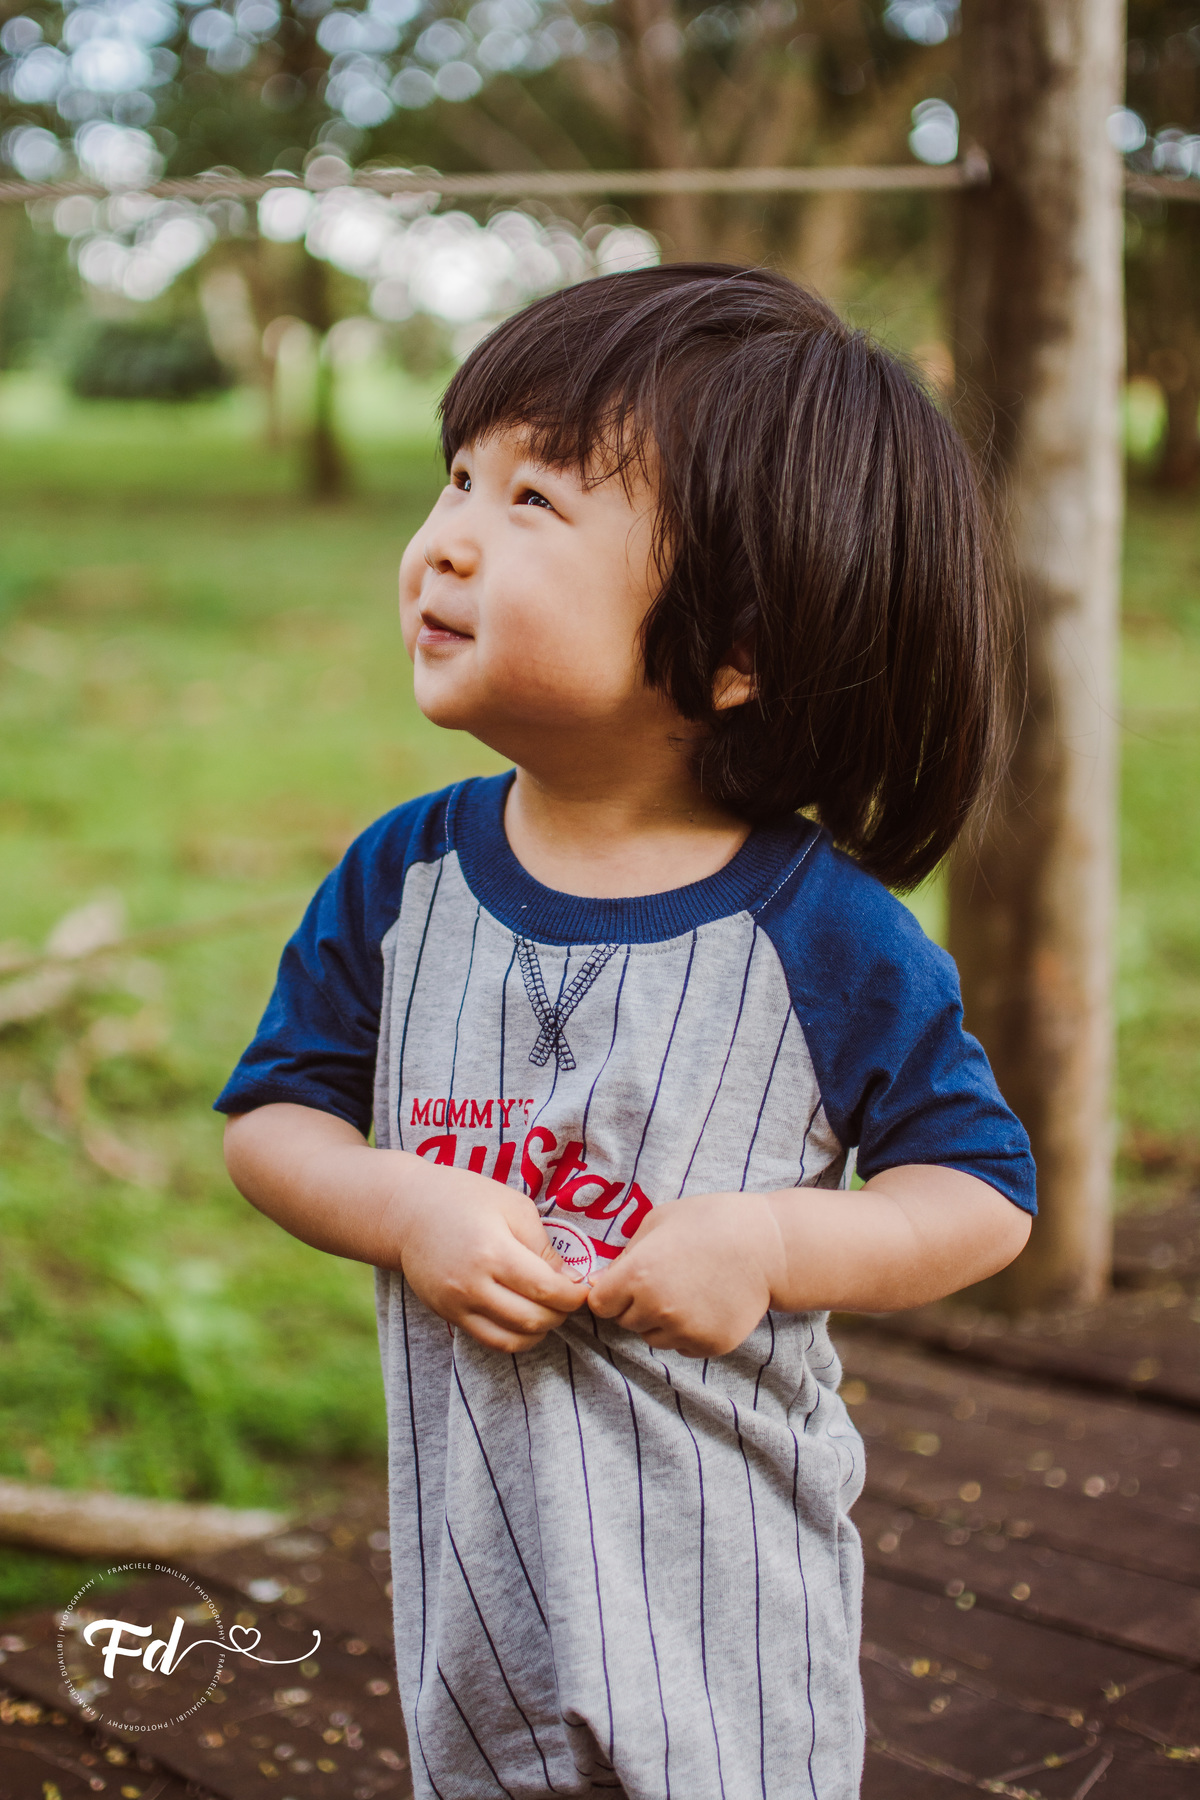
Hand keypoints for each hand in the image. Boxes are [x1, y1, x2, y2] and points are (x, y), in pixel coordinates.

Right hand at [389, 1165, 587, 1352]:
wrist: (407, 1210)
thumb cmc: (465, 1198)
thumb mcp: (513, 1206)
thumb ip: (543, 1245)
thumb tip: (568, 1279)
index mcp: (493, 1251)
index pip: (547, 1290)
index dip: (574, 1296)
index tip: (583, 1290)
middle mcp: (473, 1284)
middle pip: (533, 1319)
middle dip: (561, 1314)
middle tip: (569, 1299)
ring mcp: (457, 1304)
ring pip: (512, 1338)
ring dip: (541, 1331)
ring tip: (549, 1310)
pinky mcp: (448, 1315)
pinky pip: (489, 1341)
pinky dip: (515, 1338)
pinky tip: (526, 1321)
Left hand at [586, 1191, 784, 1356]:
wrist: (768, 1245)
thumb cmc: (711, 1221)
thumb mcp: (658, 1221)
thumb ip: (626, 1254)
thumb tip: (601, 1280)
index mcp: (637, 1275)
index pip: (600, 1305)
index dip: (610, 1292)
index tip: (625, 1283)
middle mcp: (656, 1308)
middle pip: (625, 1322)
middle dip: (636, 1304)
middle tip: (665, 1279)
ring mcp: (684, 1331)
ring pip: (653, 1337)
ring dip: (660, 1321)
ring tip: (688, 1291)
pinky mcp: (709, 1346)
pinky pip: (683, 1346)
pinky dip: (688, 1331)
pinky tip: (706, 1303)